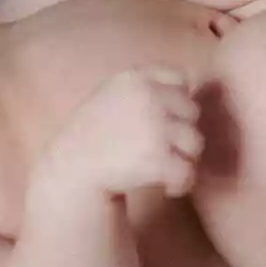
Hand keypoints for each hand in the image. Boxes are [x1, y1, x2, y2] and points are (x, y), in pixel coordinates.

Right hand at [38, 67, 203, 200]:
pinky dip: (182, 183)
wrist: (70, 171)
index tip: (166, 119)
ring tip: (166, 169)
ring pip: (195, 142)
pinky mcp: (159, 159)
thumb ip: (143, 86)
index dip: (178, 100)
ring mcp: (155, 128)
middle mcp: (148, 97)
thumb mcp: (110, 95)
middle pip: (192, 111)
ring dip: (184, 158)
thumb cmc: (91, 135)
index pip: (180, 78)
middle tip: (165, 149)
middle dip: (182, 131)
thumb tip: (192, 80)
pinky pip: (189, 170)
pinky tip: (167, 188)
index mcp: (134, 78)